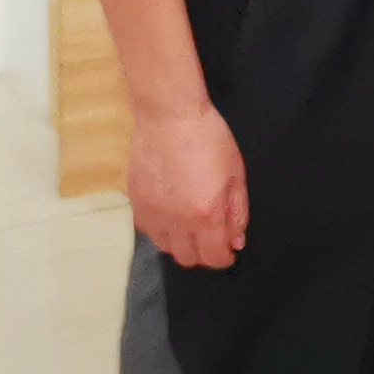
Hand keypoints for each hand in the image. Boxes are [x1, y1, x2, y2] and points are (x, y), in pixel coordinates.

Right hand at [130, 104, 249, 270]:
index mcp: (205, 215)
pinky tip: (168, 211)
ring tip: (188, 224)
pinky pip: (146, 229)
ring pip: (165, 247)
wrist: (169, 114)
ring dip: (179, 242)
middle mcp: (176, 221)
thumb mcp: (235, 173)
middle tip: (210, 236)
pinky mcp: (136, 200)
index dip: (224, 256)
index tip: (228, 248)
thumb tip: (236, 239)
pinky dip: (159, 227)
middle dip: (203, 253)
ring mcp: (152, 212)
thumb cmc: (207, 136)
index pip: (214, 257)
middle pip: (187, 258)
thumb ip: (238, 211)